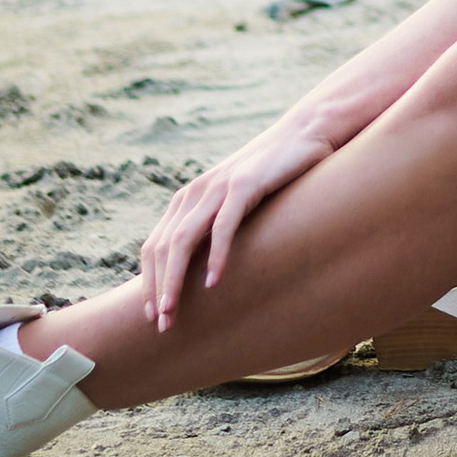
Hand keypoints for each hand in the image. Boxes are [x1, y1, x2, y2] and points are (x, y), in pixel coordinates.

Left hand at [138, 116, 337, 327]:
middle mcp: (195, 192)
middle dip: (159, 289)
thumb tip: (207, 270)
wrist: (305, 131)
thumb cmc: (275, 174)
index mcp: (188, 199)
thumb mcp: (236, 202)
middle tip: (163, 325)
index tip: (154, 315)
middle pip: (163, 248)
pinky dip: (215, 256)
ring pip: (183, 240)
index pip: (155, 246)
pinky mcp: (244, 184)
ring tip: (175, 311)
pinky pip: (223, 226)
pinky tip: (214, 282)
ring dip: (176, 279)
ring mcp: (218, 187)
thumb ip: (217, 226)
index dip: (150, 282)